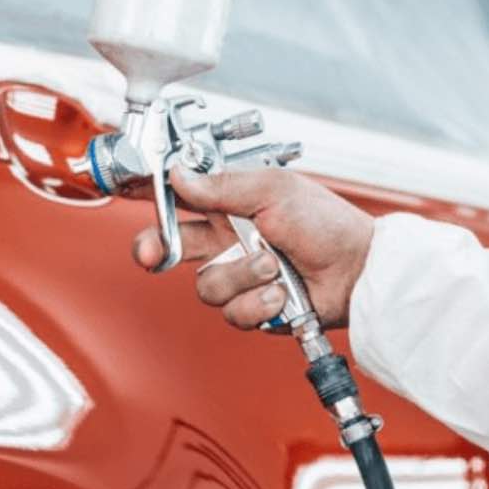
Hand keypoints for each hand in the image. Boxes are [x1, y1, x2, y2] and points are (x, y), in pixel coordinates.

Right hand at [132, 167, 373, 329]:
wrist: (361, 270)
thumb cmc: (327, 224)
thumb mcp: (274, 190)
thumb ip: (221, 187)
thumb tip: (179, 176)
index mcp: (228, 207)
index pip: (178, 200)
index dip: (150, 198)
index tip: (127, 194)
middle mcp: (226, 242)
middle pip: (170, 248)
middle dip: (154, 250)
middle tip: (153, 252)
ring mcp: (237, 276)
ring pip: (206, 286)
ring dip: (241, 277)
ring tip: (274, 267)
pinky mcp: (251, 306)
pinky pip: (233, 312)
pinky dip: (260, 303)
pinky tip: (281, 293)